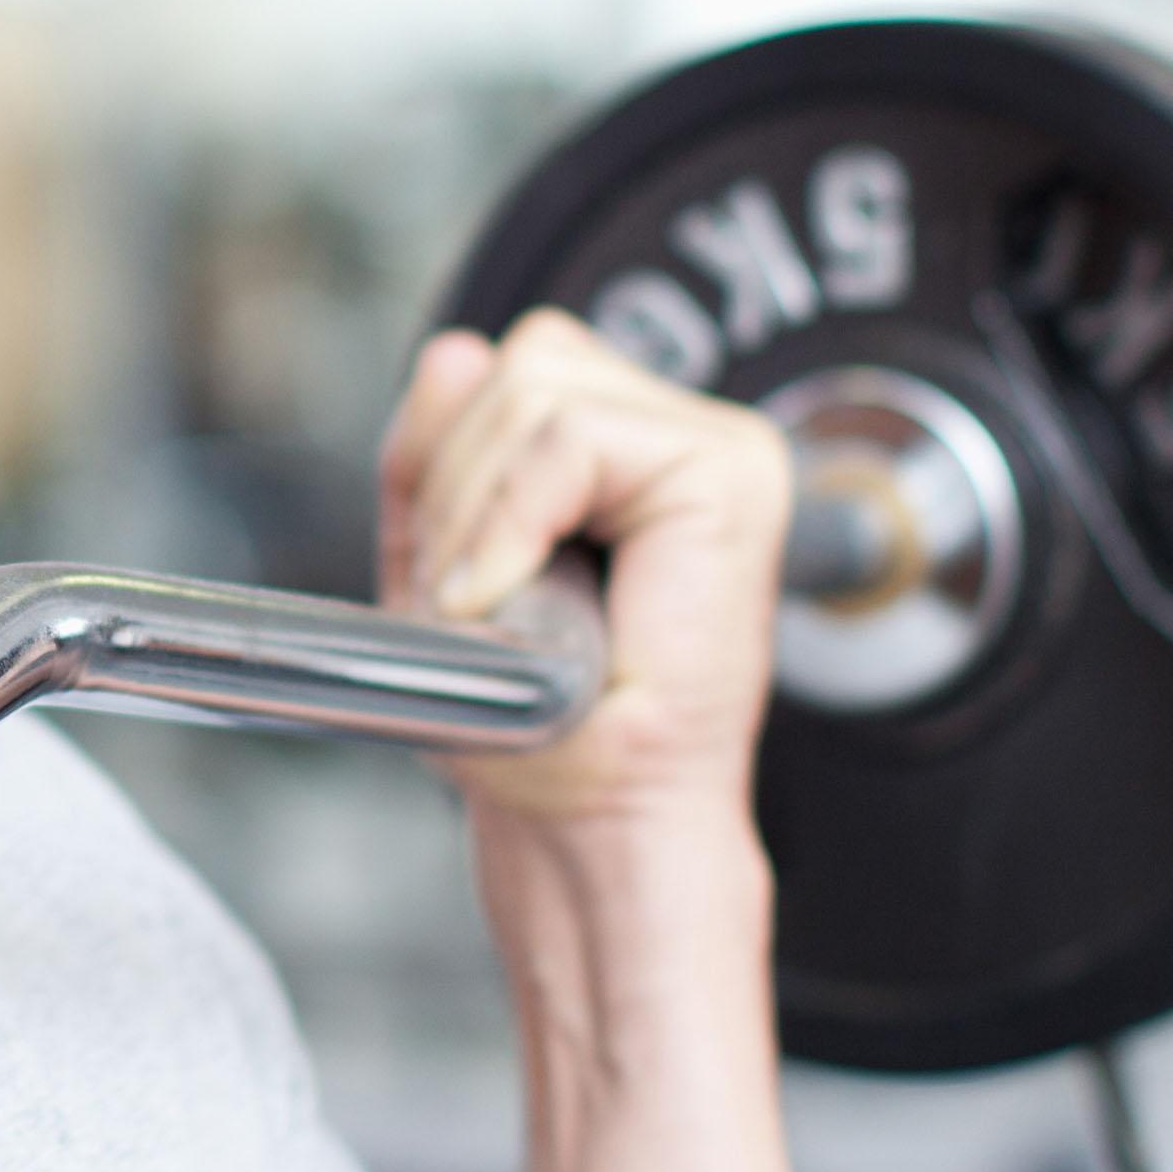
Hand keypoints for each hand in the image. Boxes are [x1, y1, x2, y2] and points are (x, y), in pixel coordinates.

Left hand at [376, 309, 791, 829]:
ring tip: (502, 605)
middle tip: (474, 599)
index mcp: (624, 450)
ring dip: (478, 507)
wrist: (595, 818)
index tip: (448, 572)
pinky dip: (512, 518)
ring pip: (533, 387)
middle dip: (454, 482)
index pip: (500, 368)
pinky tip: (515, 594)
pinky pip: (570, 437)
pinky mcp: (731, 473)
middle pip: (517, 362)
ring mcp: (718, 447)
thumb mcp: (446, 558)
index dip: (441, 453)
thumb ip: (443, 450)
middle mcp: (682, 435)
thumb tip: (455, 352)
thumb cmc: (541, 727)